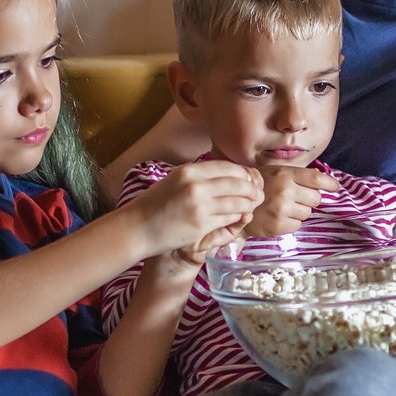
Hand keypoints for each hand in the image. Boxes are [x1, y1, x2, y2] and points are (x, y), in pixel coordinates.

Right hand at [130, 161, 261, 257]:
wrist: (137, 228)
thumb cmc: (155, 205)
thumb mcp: (175, 181)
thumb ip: (198, 177)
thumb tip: (226, 175)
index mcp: (189, 171)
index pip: (227, 167)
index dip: (243, 173)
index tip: (250, 179)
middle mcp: (195, 185)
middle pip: (236, 183)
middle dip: (252, 189)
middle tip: (258, 194)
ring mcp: (199, 205)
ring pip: (236, 202)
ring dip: (248, 204)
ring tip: (253, 205)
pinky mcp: (201, 224)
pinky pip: (228, 218)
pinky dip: (238, 217)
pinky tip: (241, 216)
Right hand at [246, 164, 337, 237]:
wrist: (236, 204)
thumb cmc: (259, 187)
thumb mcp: (276, 172)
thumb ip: (297, 175)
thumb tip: (322, 179)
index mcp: (285, 174)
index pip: (316, 178)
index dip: (329, 183)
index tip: (335, 187)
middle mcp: (285, 191)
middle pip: (316, 198)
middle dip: (310, 199)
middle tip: (297, 198)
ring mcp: (282, 209)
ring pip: (308, 213)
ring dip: (300, 211)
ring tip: (285, 208)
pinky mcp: (278, 225)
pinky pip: (298, 225)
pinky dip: (292, 222)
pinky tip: (280, 217)